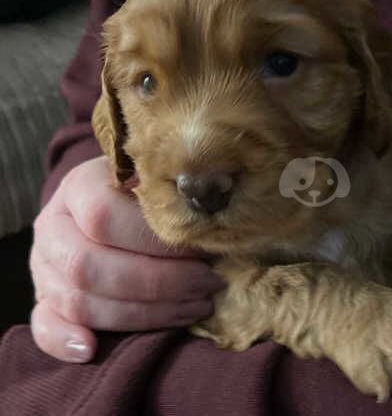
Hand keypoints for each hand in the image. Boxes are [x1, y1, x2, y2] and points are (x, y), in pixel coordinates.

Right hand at [30, 156, 220, 362]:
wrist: (118, 199)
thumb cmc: (152, 190)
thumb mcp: (162, 177)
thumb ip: (178, 191)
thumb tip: (212, 219)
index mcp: (79, 187)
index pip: (104, 217)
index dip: (155, 242)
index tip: (204, 252)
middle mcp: (53, 227)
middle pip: (90, 266)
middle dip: (158, 283)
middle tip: (209, 284)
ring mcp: (45, 266)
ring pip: (79, 301)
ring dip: (143, 314)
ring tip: (196, 307)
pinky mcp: (46, 299)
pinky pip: (44, 326)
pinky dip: (62, 341)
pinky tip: (92, 349)